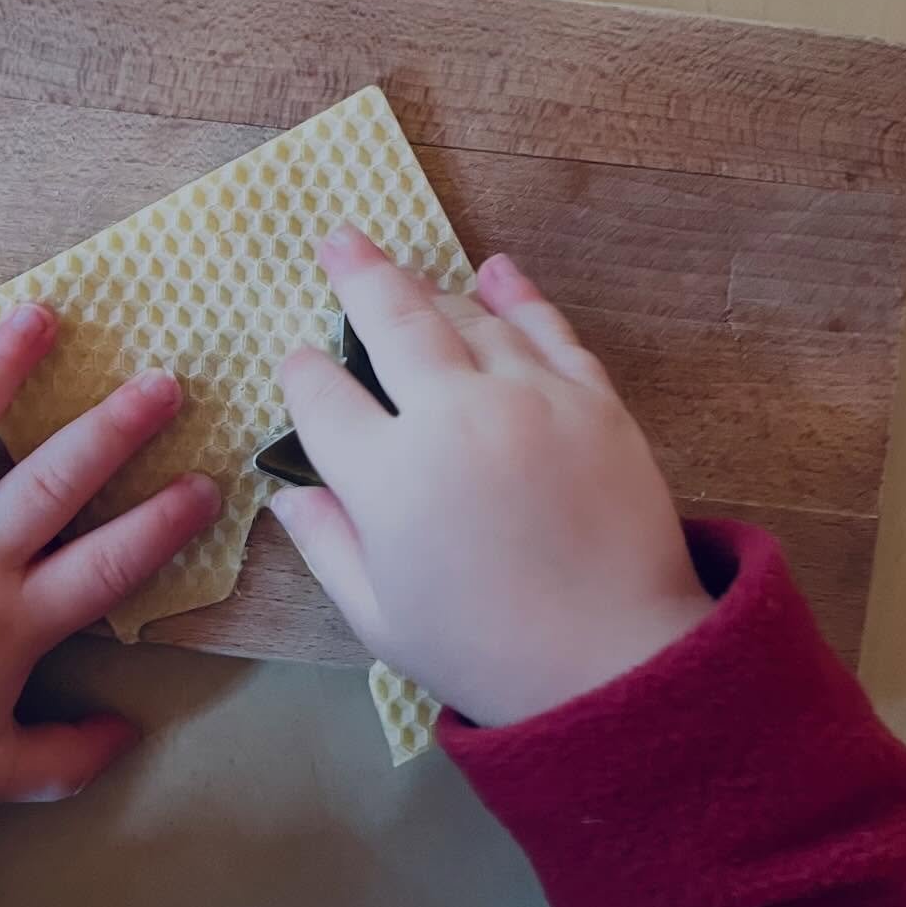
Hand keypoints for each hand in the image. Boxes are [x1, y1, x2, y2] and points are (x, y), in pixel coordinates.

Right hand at [270, 227, 711, 725]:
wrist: (619, 665)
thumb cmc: (483, 650)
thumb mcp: (378, 616)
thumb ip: (325, 544)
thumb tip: (285, 492)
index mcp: (388, 476)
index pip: (322, 397)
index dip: (302, 373)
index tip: (299, 364)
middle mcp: (453, 417)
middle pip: (392, 322)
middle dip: (356, 276)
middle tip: (337, 241)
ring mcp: (529, 399)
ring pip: (467, 317)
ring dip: (428, 289)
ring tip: (403, 272)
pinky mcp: (591, 400)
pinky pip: (548, 328)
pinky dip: (518, 293)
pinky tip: (494, 269)